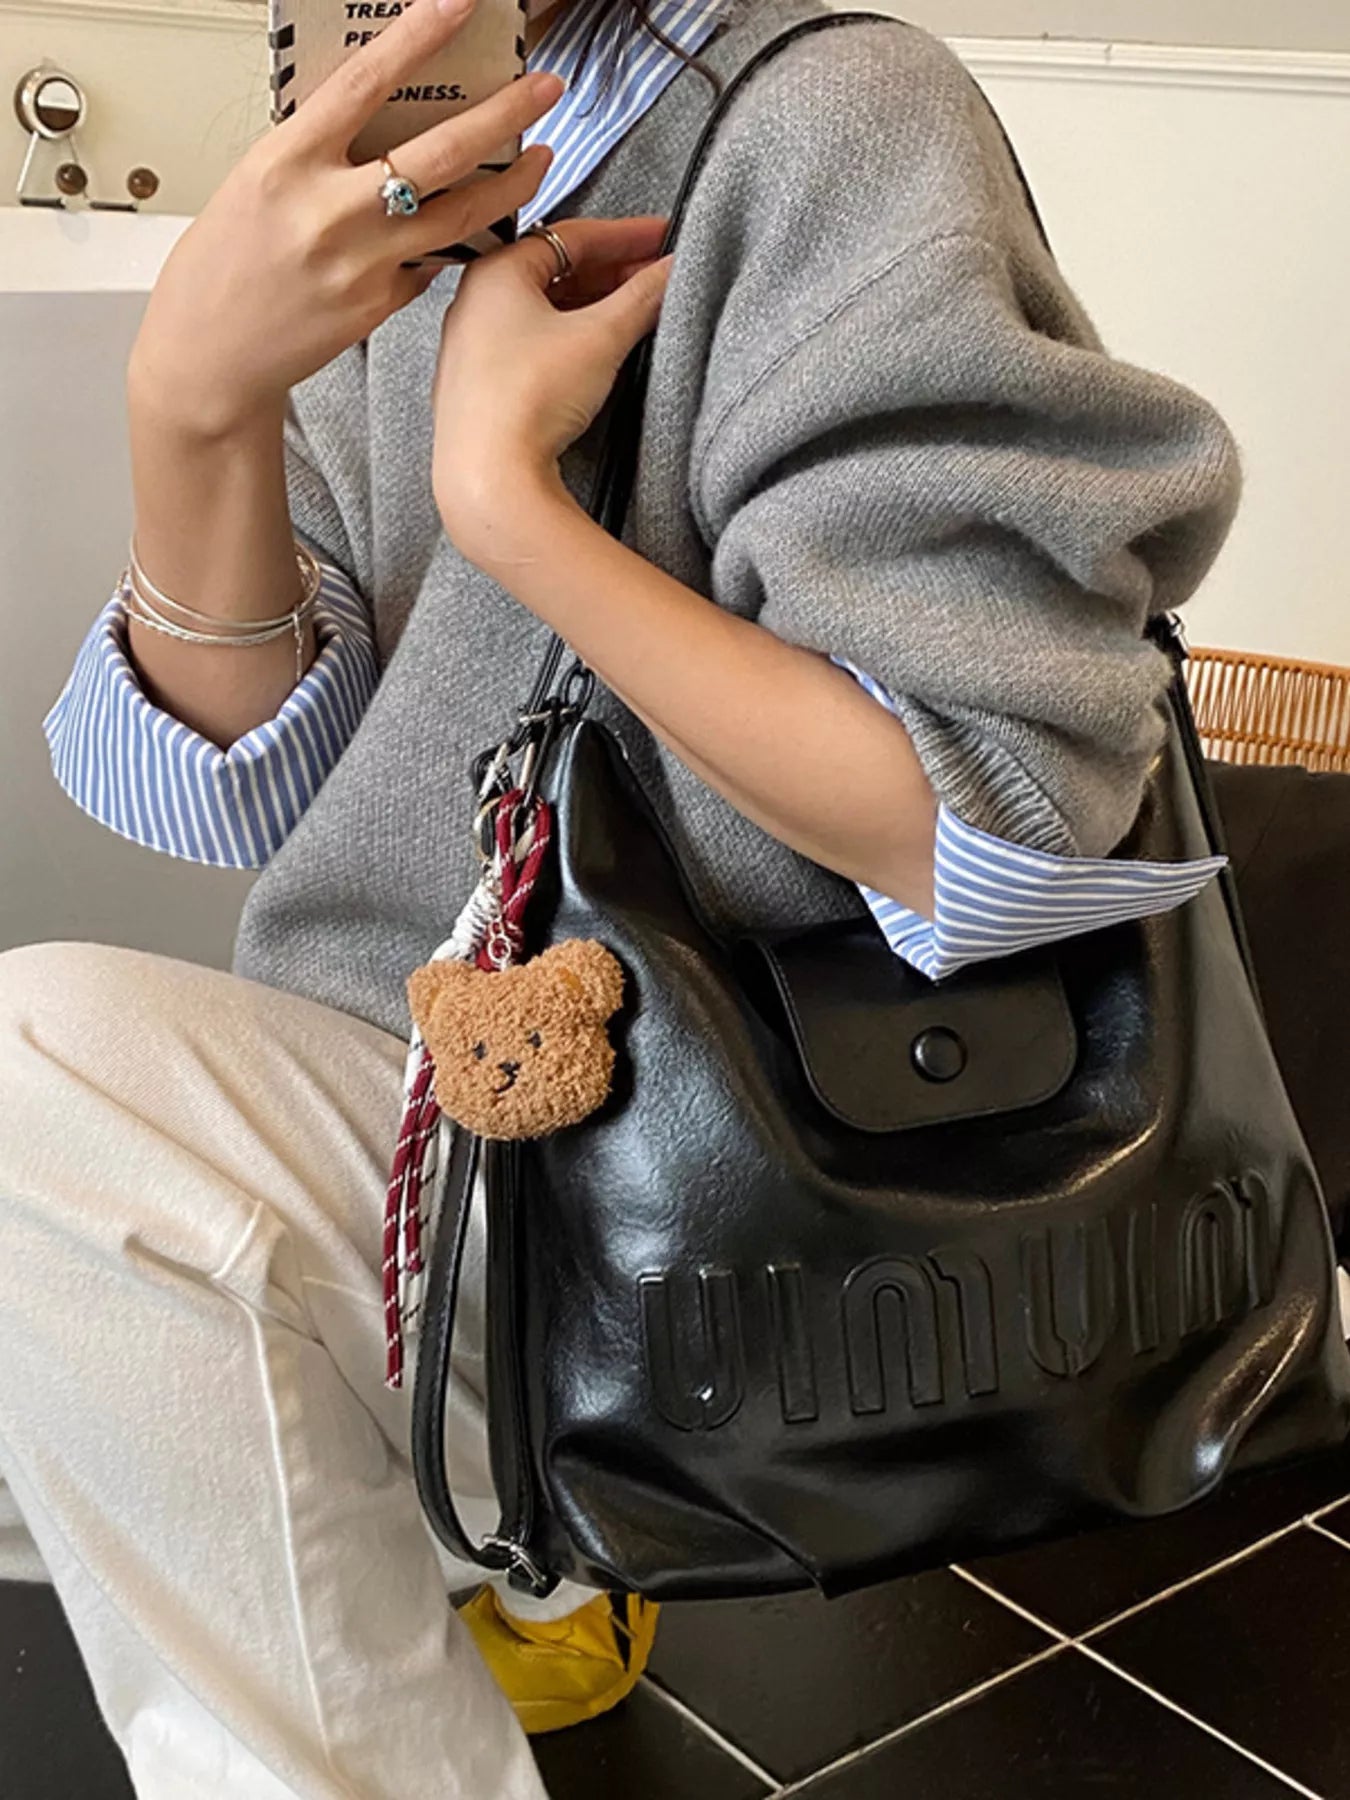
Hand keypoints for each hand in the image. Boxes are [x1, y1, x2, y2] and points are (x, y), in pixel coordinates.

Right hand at [127, 0, 565, 436]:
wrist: (208, 356)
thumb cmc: (221, 270)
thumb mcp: (253, 185)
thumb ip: (313, 152)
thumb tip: (373, 116)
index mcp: (287, 163)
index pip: (366, 81)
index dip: (420, 36)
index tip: (460, 4)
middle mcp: (330, 211)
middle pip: (443, 151)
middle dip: (507, 113)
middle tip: (544, 89)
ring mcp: (362, 263)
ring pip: (462, 213)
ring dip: (513, 183)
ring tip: (541, 158)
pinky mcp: (381, 305)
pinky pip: (433, 261)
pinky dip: (454, 239)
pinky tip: (474, 224)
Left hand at [430, 215, 673, 560]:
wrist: (488, 476)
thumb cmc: (529, 397)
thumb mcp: (600, 337)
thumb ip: (642, 297)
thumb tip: (672, 270)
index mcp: (495, 272)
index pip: (570, 236)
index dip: (625, 235)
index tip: (662, 238)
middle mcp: (474, 302)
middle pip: (554, 272)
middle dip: (611, 272)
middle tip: (656, 277)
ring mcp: (472, 347)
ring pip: (542, 310)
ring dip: (591, 306)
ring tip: (635, 313)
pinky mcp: (477, 387)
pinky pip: (528, 345)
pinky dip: (566, 337)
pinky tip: (595, 349)